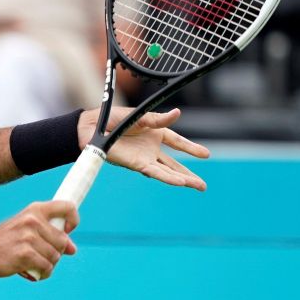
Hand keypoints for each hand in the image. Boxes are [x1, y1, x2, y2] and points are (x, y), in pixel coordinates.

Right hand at [0, 201, 78, 280]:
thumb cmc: (8, 239)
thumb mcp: (27, 228)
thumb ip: (50, 234)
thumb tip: (72, 249)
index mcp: (35, 209)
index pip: (67, 207)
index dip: (73, 220)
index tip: (67, 230)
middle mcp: (33, 220)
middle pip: (62, 241)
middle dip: (55, 252)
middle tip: (40, 254)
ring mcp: (28, 237)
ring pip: (55, 256)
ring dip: (48, 264)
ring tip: (35, 263)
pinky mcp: (25, 254)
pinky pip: (47, 267)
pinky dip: (43, 273)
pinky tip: (33, 271)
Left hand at [78, 107, 208, 190]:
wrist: (94, 127)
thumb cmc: (113, 119)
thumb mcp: (140, 115)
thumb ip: (158, 119)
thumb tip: (178, 113)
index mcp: (154, 132)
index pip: (177, 141)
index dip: (190, 148)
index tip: (206, 154)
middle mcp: (151, 148)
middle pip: (174, 163)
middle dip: (189, 174)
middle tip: (203, 185)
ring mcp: (144, 157)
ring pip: (168, 171)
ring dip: (183, 179)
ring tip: (199, 186)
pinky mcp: (136, 164)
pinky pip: (155, 172)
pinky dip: (168, 177)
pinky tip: (180, 183)